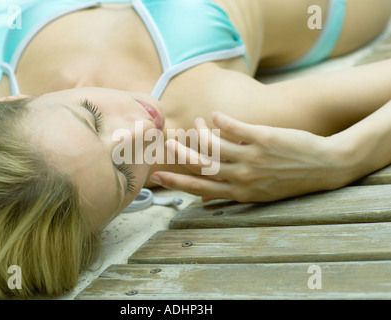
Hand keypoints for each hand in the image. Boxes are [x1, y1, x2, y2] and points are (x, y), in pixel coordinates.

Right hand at [150, 112, 352, 201]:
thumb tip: (205, 196)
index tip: (157, 177)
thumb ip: (232, 191)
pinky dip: (221, 120)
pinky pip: (235, 128)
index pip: (200, 187)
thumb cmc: (290, 180)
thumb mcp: (260, 194)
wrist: (326, 167)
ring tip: (196, 123)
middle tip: (166, 143)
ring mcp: (253, 157)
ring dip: (200, 133)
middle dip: (180, 154)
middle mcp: (243, 177)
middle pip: (202, 165)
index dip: (177, 182)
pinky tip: (213, 115)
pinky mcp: (264, 138)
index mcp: (240, 192)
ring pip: (215, 145)